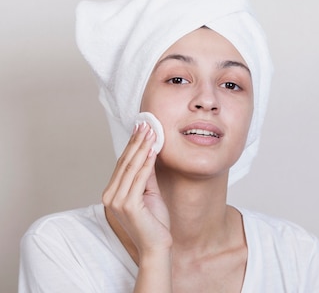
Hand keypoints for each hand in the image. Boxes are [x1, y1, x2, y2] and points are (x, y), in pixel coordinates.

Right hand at [102, 122, 171, 256]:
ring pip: (131, 168)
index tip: (140, 128)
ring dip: (142, 148)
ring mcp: (117, 201)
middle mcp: (110, 196)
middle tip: (145, 123)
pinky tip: (153, 150)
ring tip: (151, 132)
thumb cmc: (154, 223)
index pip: (122, 164)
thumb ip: (146, 176)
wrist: (156, 246)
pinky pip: (139, 179)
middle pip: (125, 163)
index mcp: (112, 193)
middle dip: (136, 142)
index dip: (132, 145)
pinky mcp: (128, 205)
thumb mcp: (150, 193)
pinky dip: (146, 163)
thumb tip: (149, 153)